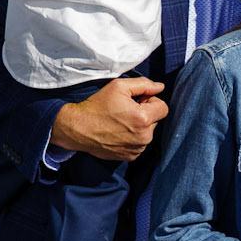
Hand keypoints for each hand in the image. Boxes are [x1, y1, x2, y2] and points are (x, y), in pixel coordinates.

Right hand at [50, 77, 167, 161]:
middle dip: (145, 114)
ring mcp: (137, 149)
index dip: (151, 101)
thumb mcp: (119, 86)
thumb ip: (143, 84)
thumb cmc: (97, 105)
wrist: (78, 128)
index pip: (163, 107)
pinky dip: (133, 138)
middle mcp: (144, 137)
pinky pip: (139, 144)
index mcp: (144, 118)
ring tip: (119, 122)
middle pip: (156, 120)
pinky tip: (117, 132)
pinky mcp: (130, 157)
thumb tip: (160, 87)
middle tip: (125, 111)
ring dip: (139, 127)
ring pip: (148, 133)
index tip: (137, 100)